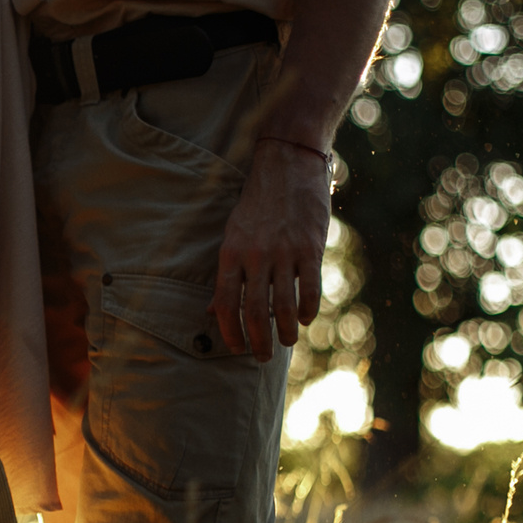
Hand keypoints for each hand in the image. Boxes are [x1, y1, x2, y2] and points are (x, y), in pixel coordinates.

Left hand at [210, 138, 331, 361]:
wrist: (288, 165)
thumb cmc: (257, 205)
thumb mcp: (233, 235)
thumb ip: (226, 275)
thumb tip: (212, 311)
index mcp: (230, 254)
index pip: (225, 304)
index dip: (230, 333)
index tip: (236, 349)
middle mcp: (255, 256)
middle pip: (255, 312)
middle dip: (259, 342)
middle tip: (263, 357)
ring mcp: (284, 252)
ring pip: (285, 307)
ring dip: (286, 332)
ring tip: (287, 341)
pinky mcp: (310, 248)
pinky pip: (310, 290)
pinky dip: (308, 311)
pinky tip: (306, 319)